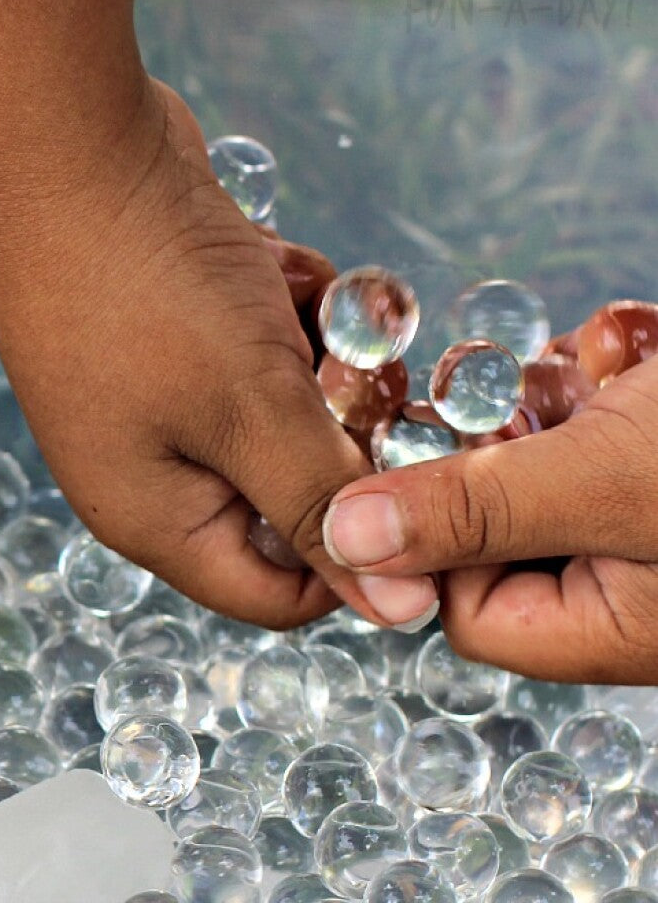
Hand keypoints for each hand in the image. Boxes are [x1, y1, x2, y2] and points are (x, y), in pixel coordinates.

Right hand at [0, 79, 393, 627]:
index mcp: (158, 516)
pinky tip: (275, 266)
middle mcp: (161, 466)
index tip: (411, 491)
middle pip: (293, 492)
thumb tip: (397, 613)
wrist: (66, 141)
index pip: (279, 593)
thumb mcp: (251, 409)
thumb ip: (323, 507)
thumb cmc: (148, 289)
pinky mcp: (188, 329)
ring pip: (291, 410)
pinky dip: (292, 311)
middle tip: (371, 376)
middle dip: (341, 431)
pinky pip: (271, 348)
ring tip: (315, 306)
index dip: (353, 557)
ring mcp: (171, 392)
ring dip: (323, 359)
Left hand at [323, 346, 657, 681]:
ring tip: (597, 368)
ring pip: (532, 452)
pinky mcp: (644, 445)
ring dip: (546, 395)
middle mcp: (617, 576)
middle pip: (488, 520)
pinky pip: (580, 410)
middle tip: (505, 394)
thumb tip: (346, 541)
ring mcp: (629, 506)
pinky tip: (621, 349)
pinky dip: (589, 370)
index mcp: (609, 624)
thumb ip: (476, 512)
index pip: (465, 609)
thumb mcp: (601, 483)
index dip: (433, 537)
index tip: (435, 458)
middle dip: (494, 446)